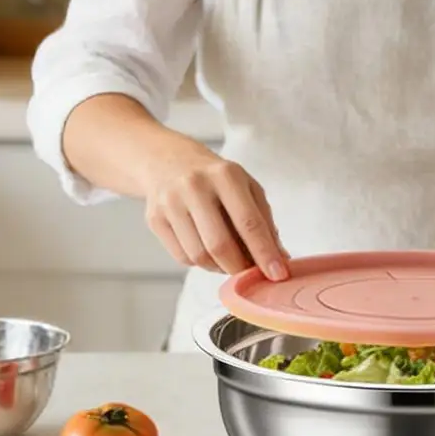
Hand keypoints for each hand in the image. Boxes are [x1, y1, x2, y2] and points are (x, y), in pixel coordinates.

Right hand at [140, 140, 289, 280]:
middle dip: (241, 268)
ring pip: (200, 256)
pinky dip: (201, 263)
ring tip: (230, 260)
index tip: (278, 274)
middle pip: (220, 245)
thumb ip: (264, 220)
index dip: (264, 253)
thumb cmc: (214, 177)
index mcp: (225, 175)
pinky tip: (208, 250)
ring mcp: (171, 202)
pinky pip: (183, 257)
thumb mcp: (246, 186)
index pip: (248, 222)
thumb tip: (280, 258)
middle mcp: (195, 186)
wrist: (166, 160)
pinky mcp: (154, 218)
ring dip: (220, 268)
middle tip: (252, 274)